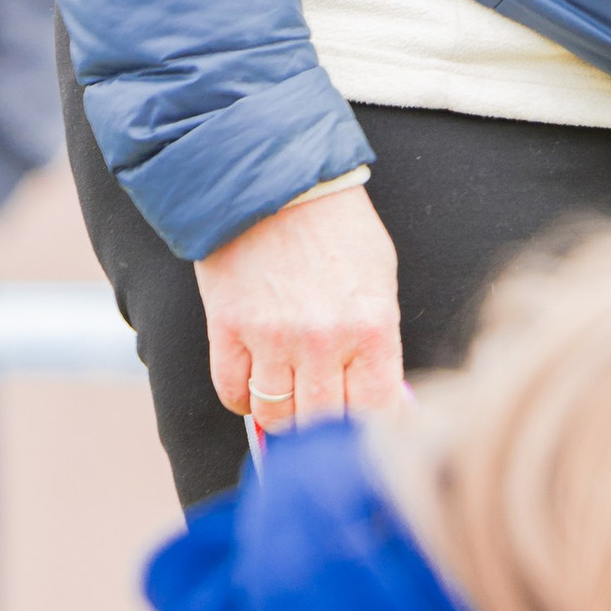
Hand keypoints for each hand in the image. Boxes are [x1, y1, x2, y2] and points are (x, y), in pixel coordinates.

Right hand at [195, 179, 404, 430]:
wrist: (276, 181)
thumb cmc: (337, 229)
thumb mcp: (379, 281)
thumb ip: (380, 343)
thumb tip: (382, 398)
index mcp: (372, 328)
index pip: (376, 412)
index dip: (371, 428)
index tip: (366, 429)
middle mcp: (324, 340)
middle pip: (322, 422)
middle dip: (325, 426)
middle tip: (324, 413)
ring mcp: (272, 337)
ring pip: (275, 416)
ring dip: (283, 415)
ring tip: (290, 395)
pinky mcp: (228, 328)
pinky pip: (233, 393)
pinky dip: (244, 397)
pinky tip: (257, 381)